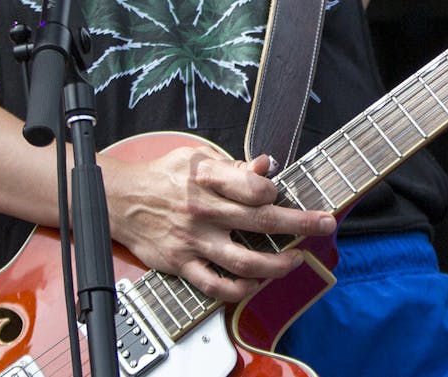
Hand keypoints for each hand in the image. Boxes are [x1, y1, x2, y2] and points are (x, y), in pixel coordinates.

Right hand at [102, 146, 337, 302]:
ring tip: (295, 261)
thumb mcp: (196, 157)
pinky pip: (216, 286)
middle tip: (326, 224)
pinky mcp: (183, 265)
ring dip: (276, 265)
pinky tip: (256, 283)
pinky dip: (240, 290)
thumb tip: (267, 165)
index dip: (273, 191)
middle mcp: (203, 211)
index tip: (278, 193)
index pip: (253, 187)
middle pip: (261, 220)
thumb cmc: (164, 176)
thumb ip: (233, 166)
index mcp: (207, 179)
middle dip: (301, 224)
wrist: (121, 200)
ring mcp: (194, 241)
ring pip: (243, 261)